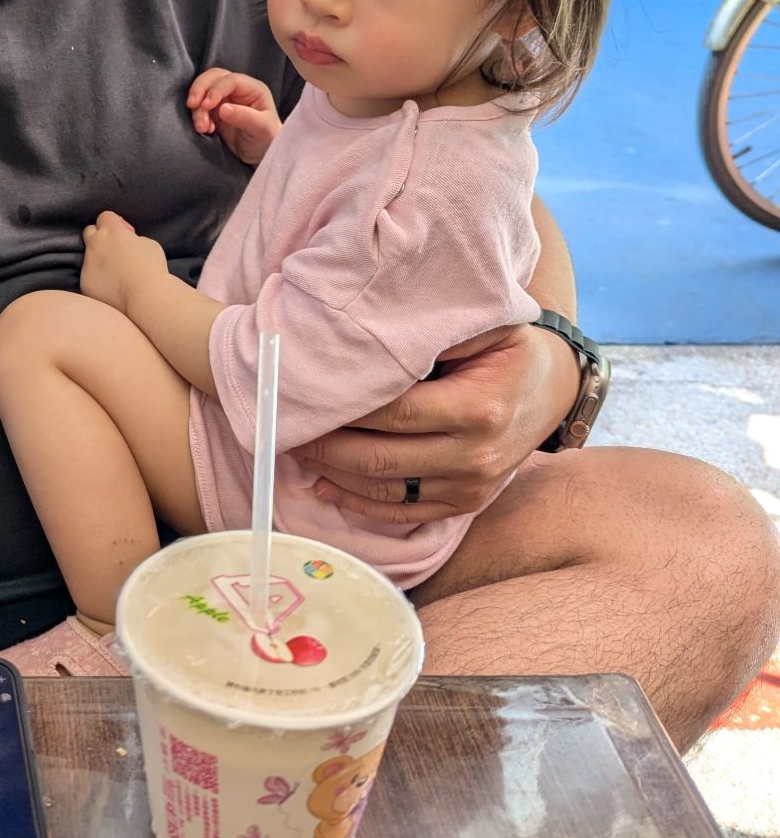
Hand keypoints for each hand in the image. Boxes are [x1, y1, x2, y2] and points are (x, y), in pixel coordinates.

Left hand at [79, 209, 168, 315]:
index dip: (116, 223)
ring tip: (117, 274)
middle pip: (89, 231)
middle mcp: (96, 244)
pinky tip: (113, 287)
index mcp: (112, 231)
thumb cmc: (152, 268)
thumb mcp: (149, 244)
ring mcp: (88, 263)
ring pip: (90, 256)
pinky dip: (99, 279)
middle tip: (115, 249)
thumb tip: (128, 244)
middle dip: (100, 236)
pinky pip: (89, 276)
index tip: (126, 235)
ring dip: (100, 260)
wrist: (145, 297)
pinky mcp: (85, 282)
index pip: (105, 216)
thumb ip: (133, 239)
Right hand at [188, 67, 281, 166]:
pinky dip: (198, 116)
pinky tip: (204, 130)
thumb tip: (223, 109)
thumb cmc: (266, 139)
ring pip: (204, 92)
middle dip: (200, 89)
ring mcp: (224, 99)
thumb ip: (245, 117)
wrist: (259, 155)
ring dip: (197, 108)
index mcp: (252, 89)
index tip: (206, 105)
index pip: (230, 80)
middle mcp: (237, 90)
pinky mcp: (214, 111)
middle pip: (213, 78)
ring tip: (201, 128)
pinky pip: (200, 107)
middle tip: (191, 105)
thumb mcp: (262, 129)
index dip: (216, 89)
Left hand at [294, 321, 579, 526]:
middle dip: (325, 444)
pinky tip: (324, 484)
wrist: (554, 390)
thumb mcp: (485, 326)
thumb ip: (436, 329)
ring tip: (295, 449)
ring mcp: (471, 486)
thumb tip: (371, 329)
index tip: (303, 393)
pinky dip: (356, 502)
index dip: (343, 406)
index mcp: (479, 408)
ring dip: (332, 473)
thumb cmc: (509, 348)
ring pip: (383, 490)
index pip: (393, 411)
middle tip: (283, 425)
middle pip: (379, 457)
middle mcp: (476, 455)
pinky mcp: (465, 504)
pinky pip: (400, 512)